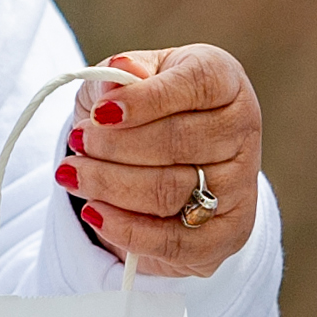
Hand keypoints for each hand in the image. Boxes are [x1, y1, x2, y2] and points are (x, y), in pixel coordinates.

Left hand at [55, 46, 261, 277]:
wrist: (175, 165)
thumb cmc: (148, 112)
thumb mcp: (130, 82)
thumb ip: (118, 77)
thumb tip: (109, 87)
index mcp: (225, 80)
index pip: (194, 86)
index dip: (145, 100)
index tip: (99, 112)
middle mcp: (243, 130)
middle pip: (178, 142)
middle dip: (116, 146)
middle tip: (76, 143)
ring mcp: (241, 185)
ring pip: (170, 191)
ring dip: (111, 184)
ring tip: (73, 175)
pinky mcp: (229, 232)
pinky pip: (174, 239)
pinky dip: (127, 229)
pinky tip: (95, 213)